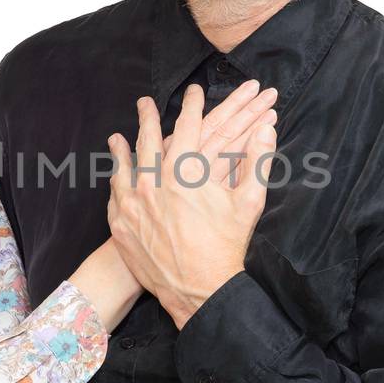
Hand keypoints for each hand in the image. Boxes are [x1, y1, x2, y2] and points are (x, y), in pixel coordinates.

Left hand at [106, 83, 278, 328]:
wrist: (198, 290)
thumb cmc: (225, 246)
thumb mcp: (249, 202)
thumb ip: (258, 161)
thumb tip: (269, 127)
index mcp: (184, 173)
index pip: (187, 127)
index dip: (192, 106)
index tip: (193, 92)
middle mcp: (153, 183)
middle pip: (147, 140)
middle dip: (147, 117)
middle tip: (145, 102)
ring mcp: (132, 204)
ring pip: (124, 166)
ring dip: (122, 147)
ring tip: (118, 135)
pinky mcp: (120, 225)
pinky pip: (114, 194)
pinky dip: (115, 179)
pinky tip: (115, 174)